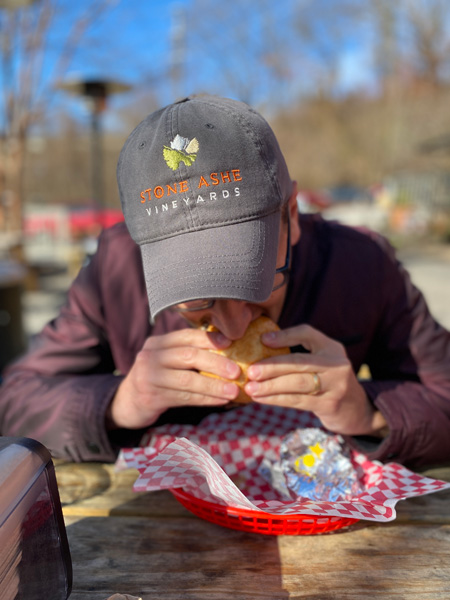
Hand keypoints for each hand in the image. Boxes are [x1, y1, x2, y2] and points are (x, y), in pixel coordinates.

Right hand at [107, 328, 240, 429]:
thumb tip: (228, 349)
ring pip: (188, 380)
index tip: (230, 343)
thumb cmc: (158, 378)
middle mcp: (151, 356)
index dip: (209, 338)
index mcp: (158, 342)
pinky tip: (221, 401)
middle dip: (216, 363)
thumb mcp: (166, 360)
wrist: (128, 402)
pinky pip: (184, 398)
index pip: (186, 336)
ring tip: (234, 391)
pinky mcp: (151, 398)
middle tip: (237, 371)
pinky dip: (205, 399)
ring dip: (214, 386)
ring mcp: (149, 377)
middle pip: (188, 356)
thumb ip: (187, 353)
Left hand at [244, 324, 387, 436]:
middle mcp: (336, 364)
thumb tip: (259, 345)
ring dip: (270, 385)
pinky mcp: (329, 405)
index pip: (307, 334)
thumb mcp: (322, 361)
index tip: (262, 339)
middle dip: (272, 366)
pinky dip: (276, 399)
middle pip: (299, 362)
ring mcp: (335, 385)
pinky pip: (297, 401)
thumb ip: (299, 354)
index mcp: (331, 347)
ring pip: (297, 383)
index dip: (284, 335)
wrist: (356, 409)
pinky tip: (261, 398)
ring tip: (250, 388)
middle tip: (251, 371)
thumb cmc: (327, 381)